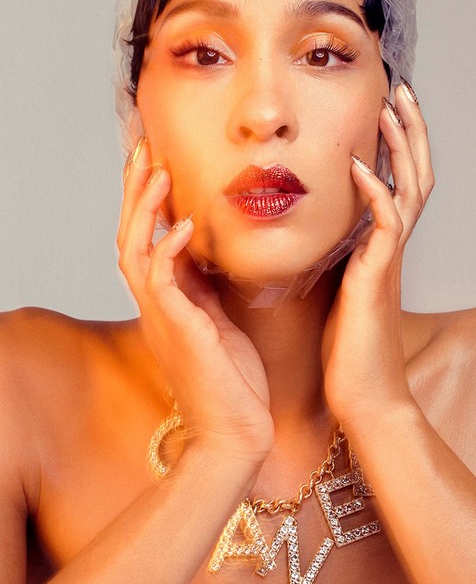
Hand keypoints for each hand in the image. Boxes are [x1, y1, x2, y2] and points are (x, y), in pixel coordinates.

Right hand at [117, 137, 273, 463]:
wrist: (236, 435)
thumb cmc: (232, 382)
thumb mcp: (218, 322)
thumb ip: (205, 288)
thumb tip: (204, 253)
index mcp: (167, 303)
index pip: (147, 240)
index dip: (147, 201)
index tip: (157, 162)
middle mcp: (157, 306)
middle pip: (131, 236)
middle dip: (135, 191)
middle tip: (143, 148)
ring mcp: (163, 318)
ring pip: (137, 251)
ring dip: (145, 209)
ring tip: (157, 170)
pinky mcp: (180, 331)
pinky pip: (162, 282)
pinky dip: (169, 250)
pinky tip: (185, 224)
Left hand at [322, 83, 433, 429]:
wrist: (363, 397)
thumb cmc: (347, 350)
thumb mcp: (338, 292)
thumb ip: (337, 260)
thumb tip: (322, 236)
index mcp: (380, 249)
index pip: (397, 184)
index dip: (397, 148)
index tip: (385, 112)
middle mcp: (390, 249)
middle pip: (414, 175)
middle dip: (410, 132)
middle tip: (401, 91)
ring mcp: (387, 261)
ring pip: (408, 189)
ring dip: (401, 146)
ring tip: (392, 107)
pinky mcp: (376, 278)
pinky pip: (384, 225)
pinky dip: (374, 191)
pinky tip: (358, 166)